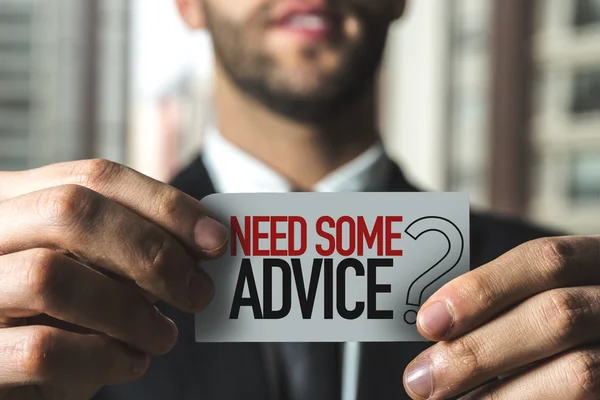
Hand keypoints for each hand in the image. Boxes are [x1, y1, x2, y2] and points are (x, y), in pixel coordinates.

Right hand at [0, 159, 227, 398]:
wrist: (10, 370)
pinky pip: (42, 350)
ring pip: (51, 276)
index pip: (94, 176)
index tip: (216, 239)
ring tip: (164, 336)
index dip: (165, 204)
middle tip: (198, 292)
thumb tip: (205, 241)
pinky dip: (104, 358)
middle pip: (71, 210)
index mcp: (15, 200)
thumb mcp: (89, 267)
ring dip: (130, 311)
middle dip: (151, 251)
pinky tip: (130, 362)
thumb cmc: (55, 313)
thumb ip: (128, 245)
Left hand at [403, 235, 599, 398]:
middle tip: (421, 380)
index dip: (482, 289)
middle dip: (478, 350)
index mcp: (596, 262)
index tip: (428, 321)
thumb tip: (435, 325)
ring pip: (579, 372)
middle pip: (556, 316)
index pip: (545, 260)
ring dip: (499, 394)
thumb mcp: (546, 294)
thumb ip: (506, 302)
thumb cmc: (564, 323)